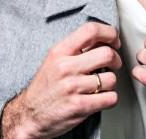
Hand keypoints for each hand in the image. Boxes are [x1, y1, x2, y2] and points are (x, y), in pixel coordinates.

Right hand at [0, 22, 121, 138]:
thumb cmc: (45, 87)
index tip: (114, 40)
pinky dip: (110, 98)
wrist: (29, 116)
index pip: (90, 30)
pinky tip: (100, 97)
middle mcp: (65, 67)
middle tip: (113, 64)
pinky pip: (110, 98)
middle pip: (107, 54)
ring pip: (111, 78)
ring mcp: (73, 87)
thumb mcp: (54, 60)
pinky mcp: (80, 106)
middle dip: (116, 59)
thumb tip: (103, 38)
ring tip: (101, 84)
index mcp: (59, 52)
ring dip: (111, 82)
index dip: (109, 33)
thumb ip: (76, 48)